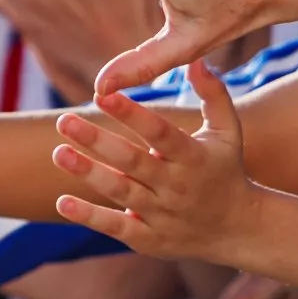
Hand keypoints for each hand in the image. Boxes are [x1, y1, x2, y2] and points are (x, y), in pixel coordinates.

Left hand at [49, 61, 255, 257]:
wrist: (239, 229)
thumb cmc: (226, 171)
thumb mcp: (228, 132)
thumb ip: (213, 95)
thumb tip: (197, 59)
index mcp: (194, 157)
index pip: (160, 132)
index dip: (131, 114)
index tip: (104, 94)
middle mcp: (176, 185)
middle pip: (132, 161)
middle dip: (97, 141)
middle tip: (63, 120)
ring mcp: (162, 214)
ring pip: (120, 191)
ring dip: (87, 173)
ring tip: (58, 152)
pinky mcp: (149, 238)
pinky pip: (116, 227)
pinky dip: (89, 217)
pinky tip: (62, 202)